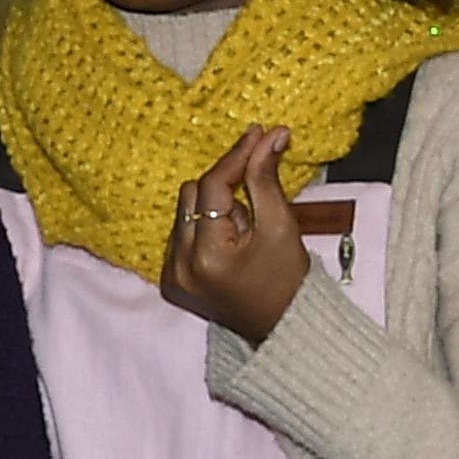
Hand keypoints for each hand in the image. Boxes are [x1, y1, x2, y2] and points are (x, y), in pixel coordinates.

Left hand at [158, 123, 309, 347]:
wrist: (283, 326)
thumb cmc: (288, 278)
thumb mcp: (282, 225)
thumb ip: (266, 178)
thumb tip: (270, 135)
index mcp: (207, 255)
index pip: (211, 187)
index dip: (235, 157)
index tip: (256, 132)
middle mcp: (179, 265)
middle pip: (191, 195)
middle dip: (225, 190)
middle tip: (256, 205)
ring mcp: (171, 275)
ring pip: (185, 212)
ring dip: (214, 210)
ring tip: (244, 233)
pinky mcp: (170, 279)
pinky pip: (181, 233)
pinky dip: (204, 228)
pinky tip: (230, 245)